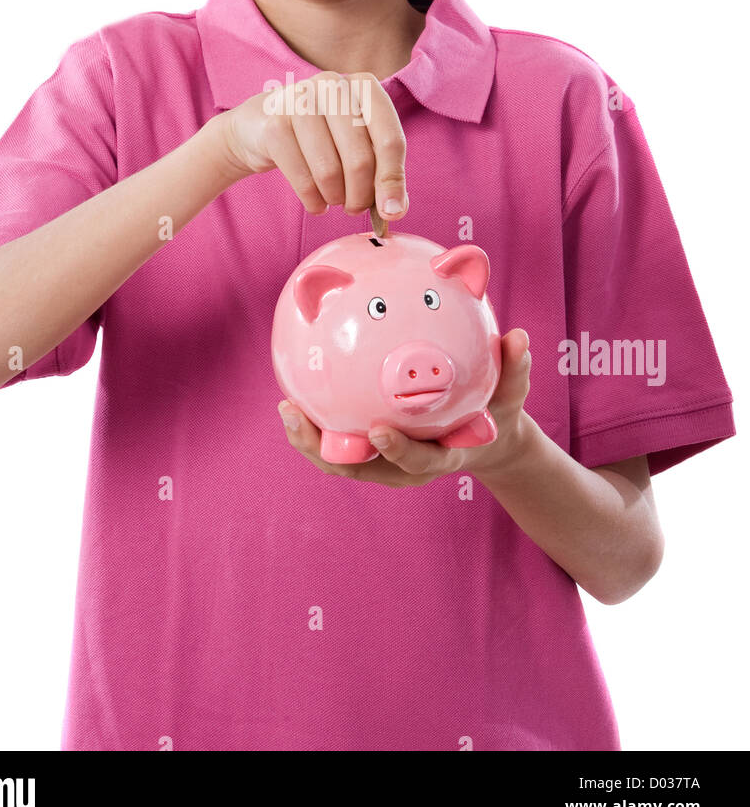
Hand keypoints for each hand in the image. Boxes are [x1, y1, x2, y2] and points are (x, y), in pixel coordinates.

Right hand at [217, 70, 408, 222]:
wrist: (262, 125)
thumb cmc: (323, 136)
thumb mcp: (359, 147)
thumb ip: (384, 175)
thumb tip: (394, 210)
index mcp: (364, 86)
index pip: (390, 139)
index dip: (392, 181)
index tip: (391, 212)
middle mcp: (333, 85)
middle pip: (360, 159)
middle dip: (360, 195)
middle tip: (355, 208)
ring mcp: (300, 100)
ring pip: (329, 171)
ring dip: (335, 198)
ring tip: (333, 200)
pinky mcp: (275, 123)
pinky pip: (302, 178)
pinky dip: (312, 200)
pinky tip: (315, 202)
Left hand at [278, 328, 532, 487]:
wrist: (484, 439)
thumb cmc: (495, 411)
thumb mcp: (510, 394)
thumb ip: (514, 369)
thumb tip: (519, 338)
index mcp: (443, 456)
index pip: (418, 461)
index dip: (397, 452)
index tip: (377, 431)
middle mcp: (409, 466)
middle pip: (363, 469)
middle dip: (327, 452)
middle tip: (298, 419)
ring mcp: (387, 462)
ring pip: (342, 461)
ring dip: (310, 441)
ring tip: (286, 409)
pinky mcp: (372, 452)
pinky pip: (338, 443)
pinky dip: (316, 426)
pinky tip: (296, 395)